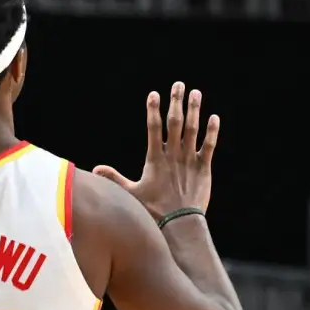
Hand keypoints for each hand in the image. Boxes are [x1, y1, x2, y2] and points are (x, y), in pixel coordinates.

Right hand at [93, 82, 218, 220]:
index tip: (153, 94)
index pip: (153, 128)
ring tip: (196, 93)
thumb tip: (95, 170)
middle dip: (176, 102)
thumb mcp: (131, 194)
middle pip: (175, 123)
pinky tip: (214, 118)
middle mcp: (173, 155)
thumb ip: (114, 179)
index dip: (153, 110)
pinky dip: (212, 132)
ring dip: (195, 110)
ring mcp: (190, 160)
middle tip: (178, 84)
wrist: (180, 224)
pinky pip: (210, 146)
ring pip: (193, 130)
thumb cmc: (154, 211)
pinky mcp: (204, 168)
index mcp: (155, 159)